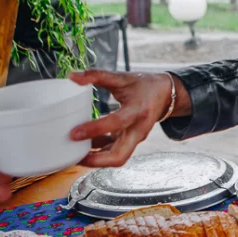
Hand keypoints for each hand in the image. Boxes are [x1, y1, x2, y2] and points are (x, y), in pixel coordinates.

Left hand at [68, 70, 188, 167]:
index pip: (116, 123)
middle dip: (96, 161)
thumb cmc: (144, 85)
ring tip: (74, 154)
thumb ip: (97, 75)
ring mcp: (135, 138)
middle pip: (119, 156)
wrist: (165, 94)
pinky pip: (115, 152)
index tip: (74, 133)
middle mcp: (139, 129)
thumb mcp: (122, 77)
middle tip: (74, 157)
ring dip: (96, 160)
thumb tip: (72, 76)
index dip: (95, 129)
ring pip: (117, 158)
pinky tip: (84, 146)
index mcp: (137, 110)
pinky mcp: (131, 141)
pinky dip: (99, 153)